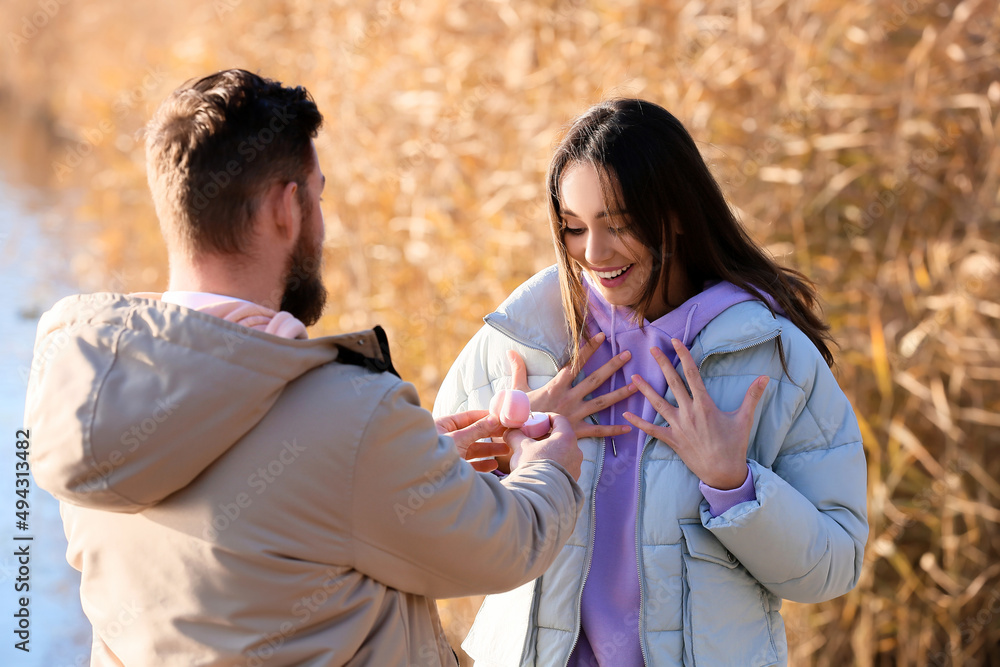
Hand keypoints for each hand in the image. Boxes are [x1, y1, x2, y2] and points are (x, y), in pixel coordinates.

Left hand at [436, 410, 509, 472]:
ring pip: (474, 449)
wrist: (425, 483)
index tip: (501, 416)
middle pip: (473, 433)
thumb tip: (494, 418)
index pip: (468, 417)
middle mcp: (447, 438)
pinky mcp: (455, 468)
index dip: (485, 416)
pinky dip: (483, 464)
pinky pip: (471, 464)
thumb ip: (477, 429)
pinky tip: (494, 464)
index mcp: (443, 425)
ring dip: (490, 449)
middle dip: (491, 433)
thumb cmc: (436, 455)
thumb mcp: (458, 438)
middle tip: (508, 432)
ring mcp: (451, 454)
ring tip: (506, 449)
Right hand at [507, 332, 636, 439]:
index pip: (575, 363)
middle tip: (628, 355)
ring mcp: (574, 415)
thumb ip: (518, 370)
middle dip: (612, 366)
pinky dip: (613, 430)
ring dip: (620, 394)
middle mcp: (568, 399)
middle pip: (594, 380)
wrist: (517, 439)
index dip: (588, 349)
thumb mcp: (516, 390)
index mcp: (555, 386)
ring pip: (601, 403)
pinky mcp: (576, 432)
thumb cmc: (516, 414)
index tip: (601, 337)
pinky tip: (629, 426)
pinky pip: (598, 431)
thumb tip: (511, 352)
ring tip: (636, 385)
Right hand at [507, 414, 581, 480]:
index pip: (560, 419)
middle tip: (533, 438)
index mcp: (566, 438)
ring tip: (535, 456)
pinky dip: (554, 464)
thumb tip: (510, 431)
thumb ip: (515, 435)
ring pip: (564, 453)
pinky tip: (541, 469)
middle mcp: (576, 451)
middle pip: (562, 437)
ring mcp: (576, 466)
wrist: (539, 496)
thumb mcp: (520, 447)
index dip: (547, 417)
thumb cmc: (532, 466)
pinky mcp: (573, 479)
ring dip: (551, 451)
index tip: (537, 420)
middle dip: (547, 436)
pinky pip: (564, 466)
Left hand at [622, 339, 768, 489]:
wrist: (724, 473)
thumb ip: (752, 396)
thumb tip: (765, 377)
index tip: (675, 342)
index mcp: (705, 405)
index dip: (683, 356)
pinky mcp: (671, 440)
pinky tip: (625, 414)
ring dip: (645, 390)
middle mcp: (689, 413)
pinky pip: (651, 430)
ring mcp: (678, 426)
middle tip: (651, 349)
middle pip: (673, 383)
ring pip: (658, 404)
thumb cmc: (734, 445)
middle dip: (662, 364)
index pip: (692, 374)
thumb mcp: (744, 419)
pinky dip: (638, 423)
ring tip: (632, 377)